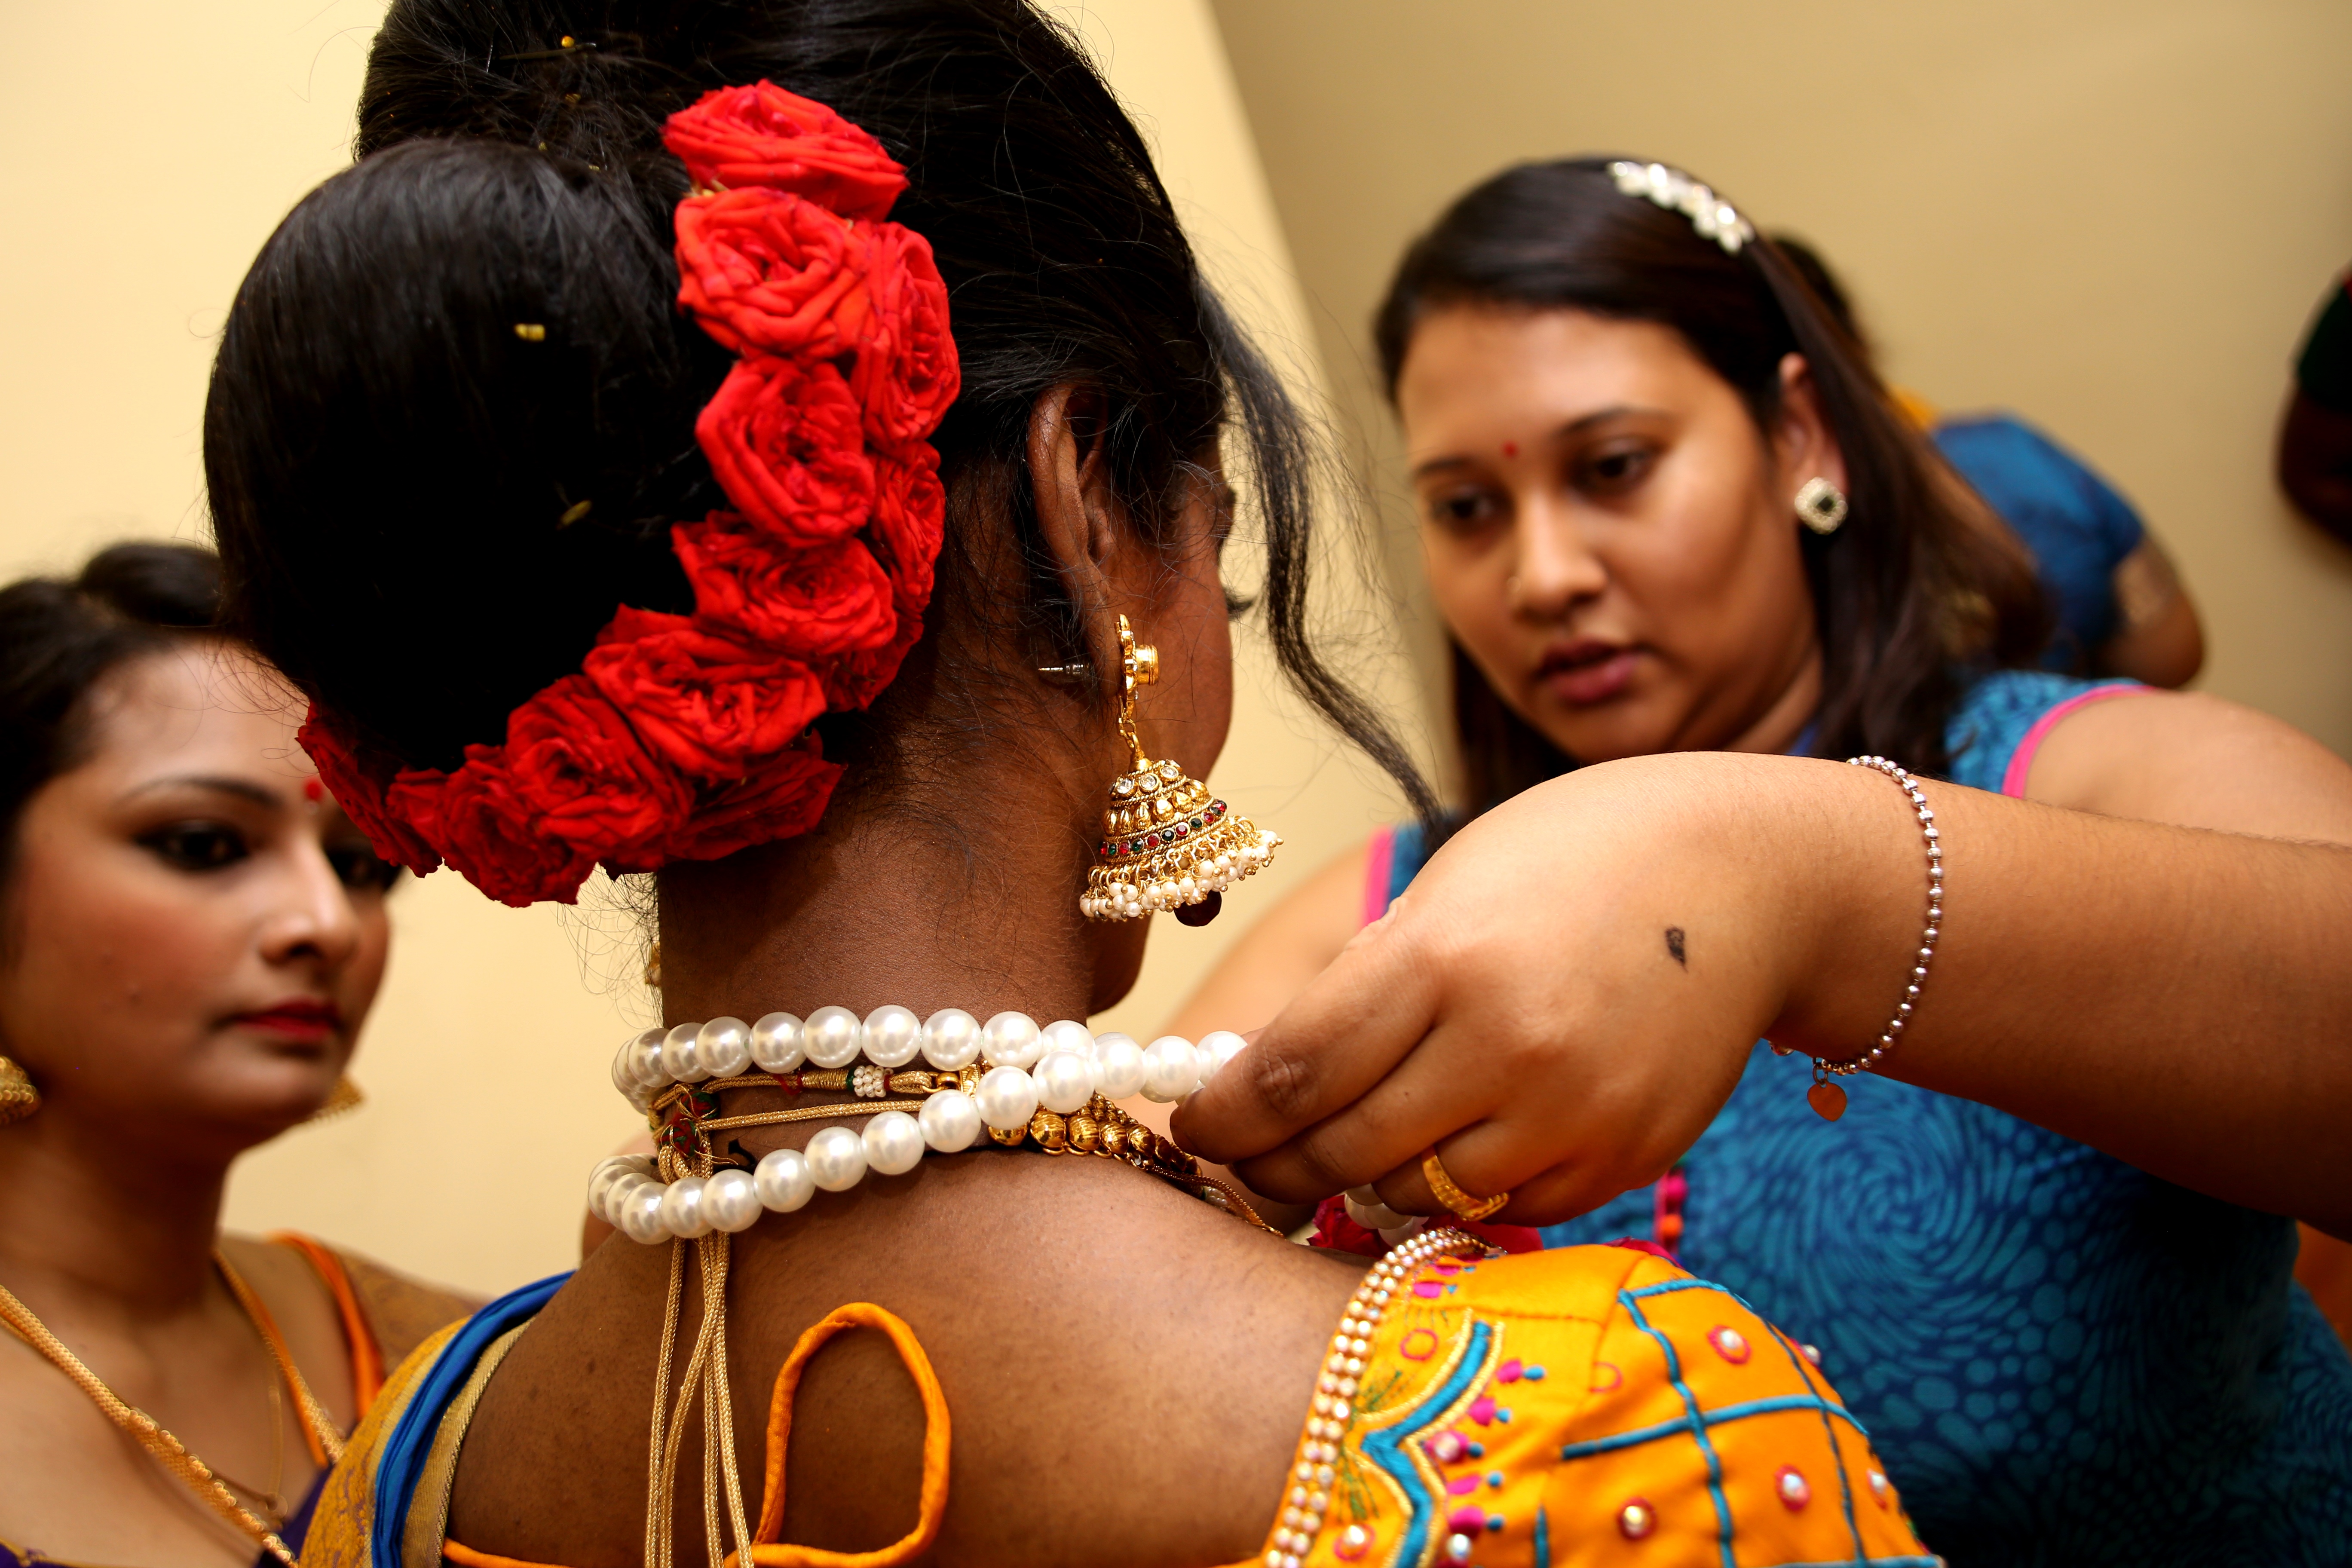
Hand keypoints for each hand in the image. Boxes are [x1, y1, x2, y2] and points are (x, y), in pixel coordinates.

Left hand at [1173, 752, 1923, 1223]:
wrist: (1747, 876)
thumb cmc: (1577, 860)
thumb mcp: (1449, 889)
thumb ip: (1370, 986)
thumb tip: (1276, 1076)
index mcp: (1441, 959)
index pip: (1290, 1076)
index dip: (1222, 1119)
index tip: (1190, 1127)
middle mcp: (1505, 1047)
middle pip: (1341, 1152)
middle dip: (1274, 1168)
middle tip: (1247, 1164)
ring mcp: (1571, 1114)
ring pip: (1419, 1197)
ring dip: (1367, 1184)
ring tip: (1349, 1150)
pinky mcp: (1623, 1158)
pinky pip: (1505, 1207)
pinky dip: (1462, 1188)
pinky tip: (1456, 1142)